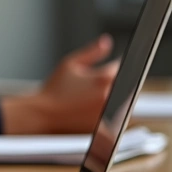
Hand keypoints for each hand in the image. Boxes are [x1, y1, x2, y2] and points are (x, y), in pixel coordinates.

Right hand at [1, 35, 118, 133]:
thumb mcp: (69, 64)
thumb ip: (92, 52)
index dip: (116, 67)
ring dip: (118, 101)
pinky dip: (113, 117)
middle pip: (129, 88)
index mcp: (103, 78)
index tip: (110, 70)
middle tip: (99, 87)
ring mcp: (109, 114)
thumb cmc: (52, 90)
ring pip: (126, 105)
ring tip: (94, 100)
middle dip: (119, 85)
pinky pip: (118, 121)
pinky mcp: (107, 129)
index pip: (121, 68)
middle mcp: (110, 96)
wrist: (42, 115)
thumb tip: (107, 41)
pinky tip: (97, 113)